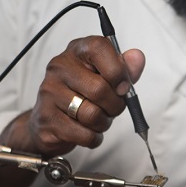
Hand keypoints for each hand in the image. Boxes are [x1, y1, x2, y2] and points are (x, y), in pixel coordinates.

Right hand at [1, 36, 145, 157]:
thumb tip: (137, 57)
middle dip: (115, 106)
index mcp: (77, 51)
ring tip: (98, 120)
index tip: (124, 87)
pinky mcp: (47, 119)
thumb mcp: (106, 78)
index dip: (118, 70)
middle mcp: (59, 67)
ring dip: (103, 123)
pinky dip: (93, 138)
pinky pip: (83, 134)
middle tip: (112, 109)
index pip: (99, 48)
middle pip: (99, 89)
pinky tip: (88, 132)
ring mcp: (49, 92)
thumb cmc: (82, 95)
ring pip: (92, 115)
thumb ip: (125, 69)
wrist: (50, 121)